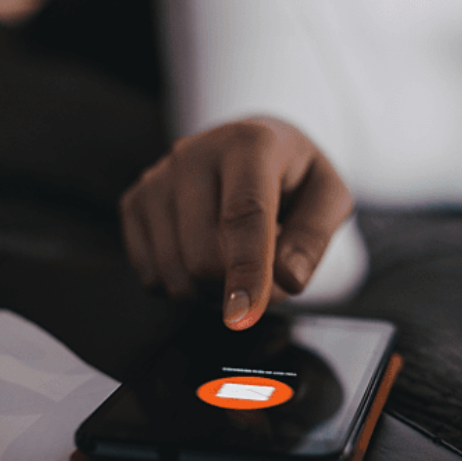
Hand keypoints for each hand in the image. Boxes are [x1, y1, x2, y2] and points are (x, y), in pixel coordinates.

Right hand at [120, 118, 352, 329]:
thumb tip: (288, 278)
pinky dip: (184, 285)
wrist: (245, 149)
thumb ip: (315, 237)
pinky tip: (203, 257)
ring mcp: (157, 179)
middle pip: (204, 256)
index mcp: (250, 144)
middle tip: (263, 276)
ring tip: (234, 262)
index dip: (246, 269)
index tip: (244, 316)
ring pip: (175, 274)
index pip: (245, 215)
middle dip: (237, 288)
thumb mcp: (327, 195)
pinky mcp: (134, 203)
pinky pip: (152, 277)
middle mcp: (193, 154)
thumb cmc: (291, 176)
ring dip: (211, 292)